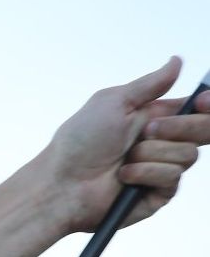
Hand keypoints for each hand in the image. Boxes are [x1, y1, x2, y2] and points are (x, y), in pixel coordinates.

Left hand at [39, 58, 208, 233]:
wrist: (61, 183)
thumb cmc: (78, 142)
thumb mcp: (113, 102)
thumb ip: (149, 84)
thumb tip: (176, 62)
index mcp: (155, 118)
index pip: (198, 110)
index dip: (206, 105)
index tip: (202, 101)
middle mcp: (162, 143)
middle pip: (204, 131)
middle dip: (179, 128)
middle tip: (146, 131)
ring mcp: (161, 169)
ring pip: (187, 155)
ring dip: (151, 153)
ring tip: (123, 159)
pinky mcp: (158, 194)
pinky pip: (172, 178)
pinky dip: (146, 173)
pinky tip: (124, 177)